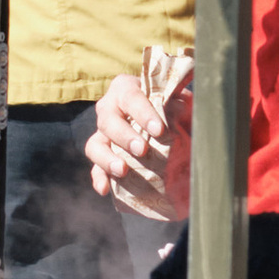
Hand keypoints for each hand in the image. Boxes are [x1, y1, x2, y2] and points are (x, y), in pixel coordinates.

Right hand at [87, 73, 191, 223]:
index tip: (159, 129)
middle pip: (108, 120)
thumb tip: (184, 103)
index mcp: (126, 89)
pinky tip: (105, 188)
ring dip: (106, 158)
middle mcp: (109, 109)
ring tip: (122, 170)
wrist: (165, 125)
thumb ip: (181, 100)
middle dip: (125, 136)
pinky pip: (95, 168)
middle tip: (143, 150)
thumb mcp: (179, 100)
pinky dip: (99, 178)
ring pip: (95, 144)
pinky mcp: (102, 157)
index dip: (142, 112)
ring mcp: (103, 134)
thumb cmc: (171, 107)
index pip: (130, 97)